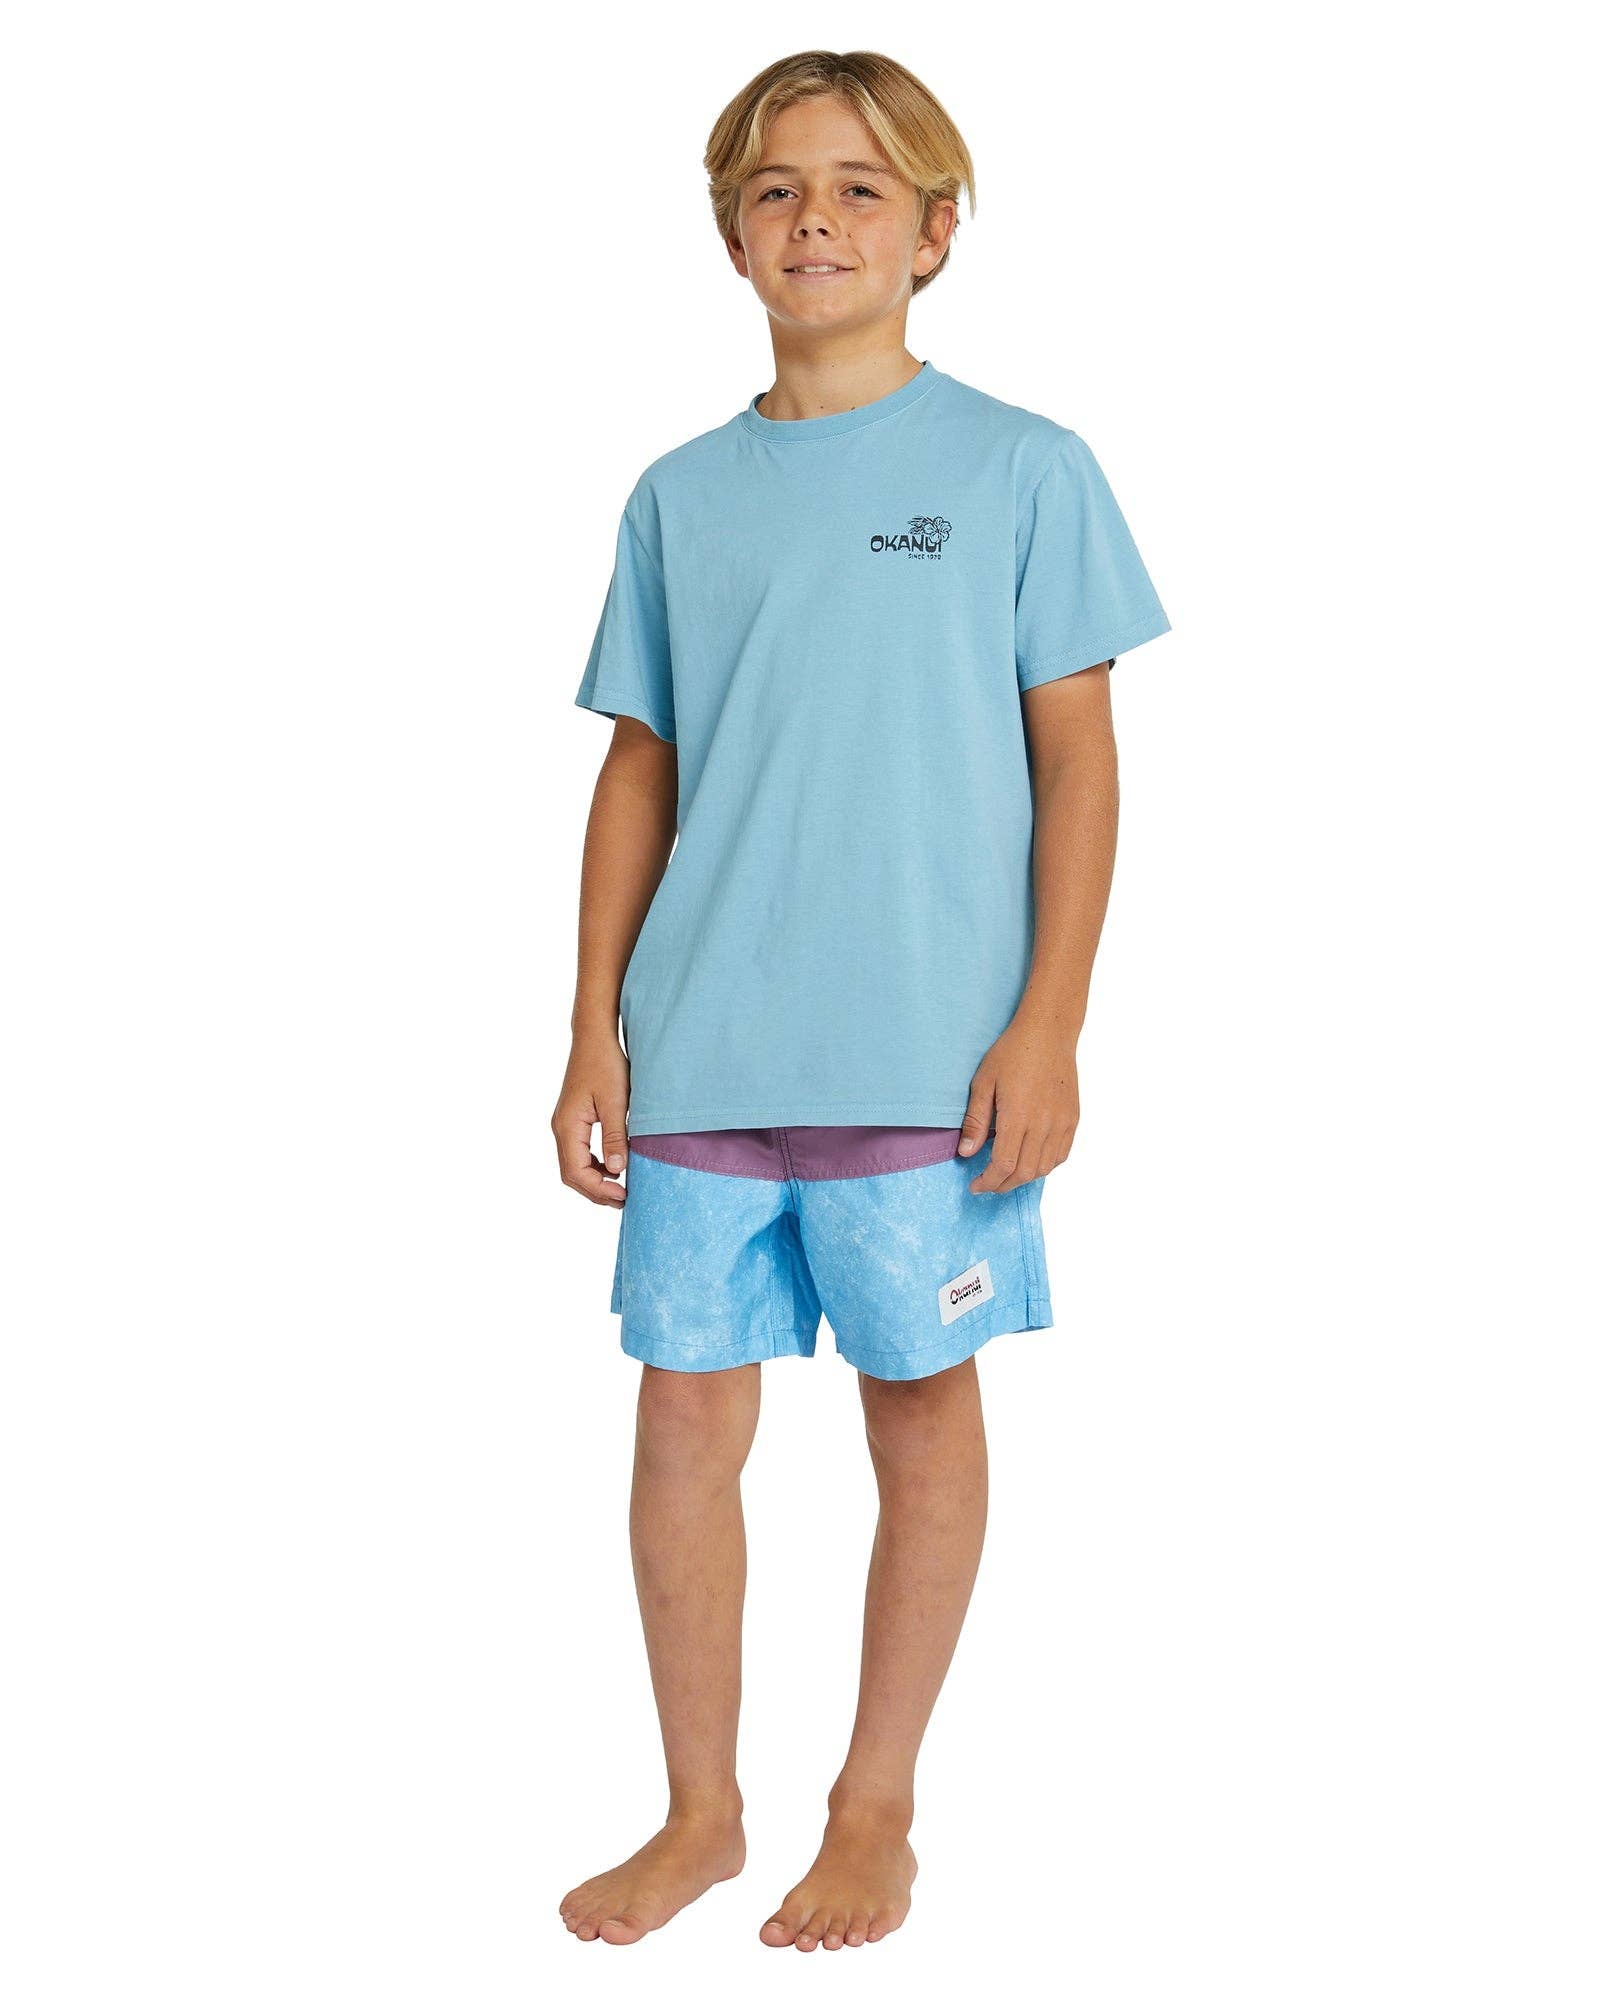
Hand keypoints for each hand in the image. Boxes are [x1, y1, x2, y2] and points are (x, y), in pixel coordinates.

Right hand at [551, 1029, 630, 1204]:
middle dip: (595, 1191)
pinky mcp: (573, 1121)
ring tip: (621, 1189)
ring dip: (595, 1181)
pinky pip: (578, 1153)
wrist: (594, 1038)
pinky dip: (594, 1167)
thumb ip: (615, 1136)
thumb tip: (617, 1170)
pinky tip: (614, 1167)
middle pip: (571, 1174)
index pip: (575, 1171)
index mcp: (568, 1125)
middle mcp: (560, 1128)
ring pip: (573, 1166)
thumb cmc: (605, 1064)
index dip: (598, 1189)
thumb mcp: (616, 1101)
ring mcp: (565, 1125)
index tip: (623, 1194)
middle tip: (624, 1200)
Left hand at [957, 1005, 1080, 1193]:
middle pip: (1024, 1172)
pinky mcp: (1073, 1119)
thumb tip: (966, 1153)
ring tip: (1006, 1175)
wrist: (1048, 1034)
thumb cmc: (1012, 1053)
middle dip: (1003, 1185)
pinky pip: (1061, 1155)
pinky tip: (1031, 1161)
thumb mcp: (984, 1082)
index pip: (1003, 1165)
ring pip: (1044, 1168)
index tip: (975, 1186)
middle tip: (987, 1184)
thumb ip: (976, 1121)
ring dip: (1023, 1178)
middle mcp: (1044, 1124)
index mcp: (1018, 1116)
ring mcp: (1062, 1123)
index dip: (988, 1181)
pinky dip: (1045, 1166)